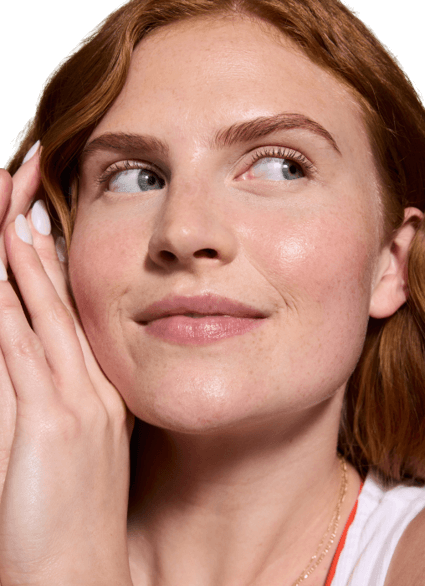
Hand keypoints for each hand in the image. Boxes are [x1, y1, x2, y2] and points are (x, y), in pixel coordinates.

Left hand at [0, 158, 133, 584]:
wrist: (78, 572)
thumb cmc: (69, 517)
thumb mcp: (70, 447)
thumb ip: (48, 396)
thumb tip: (28, 351)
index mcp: (95, 385)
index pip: (70, 305)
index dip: (51, 254)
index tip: (38, 210)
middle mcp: (88, 380)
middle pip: (56, 291)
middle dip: (36, 230)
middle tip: (28, 175)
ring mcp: (71, 395)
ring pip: (39, 307)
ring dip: (20, 252)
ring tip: (13, 200)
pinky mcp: (49, 417)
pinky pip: (21, 344)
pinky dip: (10, 297)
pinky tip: (1, 259)